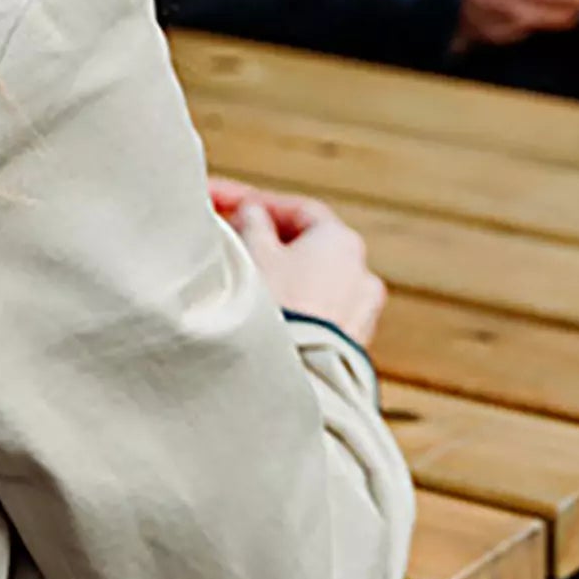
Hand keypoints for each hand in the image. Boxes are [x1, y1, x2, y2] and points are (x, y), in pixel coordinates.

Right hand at [209, 178, 386, 346]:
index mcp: (342, 241)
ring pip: (310, 286)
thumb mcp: (252, 252)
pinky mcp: (348, 350)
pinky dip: (290, 312)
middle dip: (264, 243)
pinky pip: (314, 319)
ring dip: (277, 280)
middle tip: (226, 243)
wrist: (292, 377)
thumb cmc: (274, 308)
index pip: (297, 210)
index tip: (218, 200)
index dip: (253, 202)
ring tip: (239, 287)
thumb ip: (251, 223)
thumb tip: (252, 215)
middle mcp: (360, 275)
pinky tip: (261, 321)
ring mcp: (359, 316)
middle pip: (306, 248)